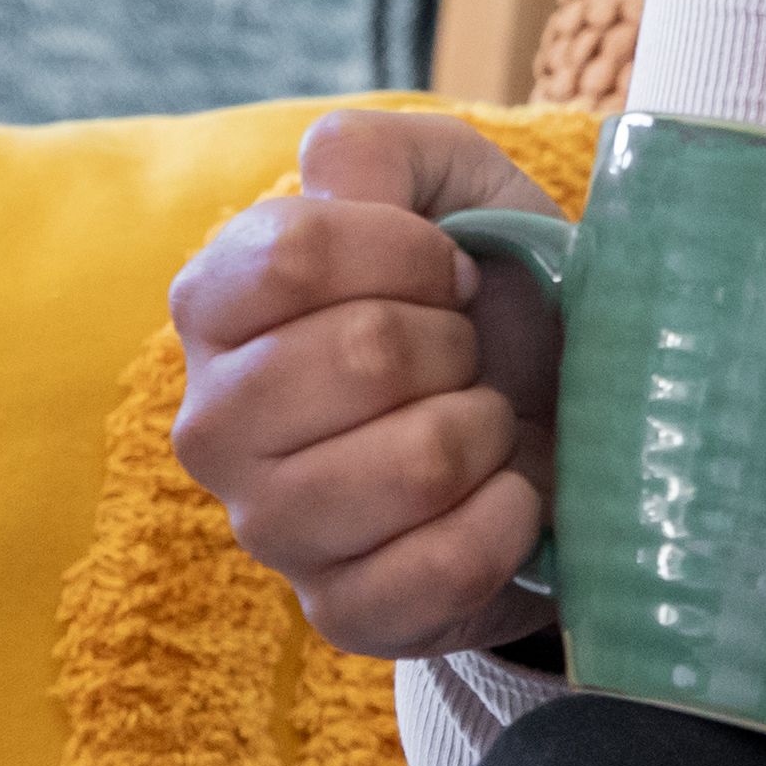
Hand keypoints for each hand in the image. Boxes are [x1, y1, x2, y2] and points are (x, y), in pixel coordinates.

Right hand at [168, 112, 562, 657]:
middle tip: (468, 354)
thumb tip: (331, 176)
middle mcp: (213, 423)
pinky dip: (505, 519)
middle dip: (456, 343)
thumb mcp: (448, 185)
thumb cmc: (483, 299)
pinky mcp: (338, 614)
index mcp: (216, 305)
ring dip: (484, 430)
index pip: (292, 256)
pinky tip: (506, 494)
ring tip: (484, 421)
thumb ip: (379, 151)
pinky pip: (438, 568)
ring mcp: (268, 529)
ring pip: (409, 465)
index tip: (451, 269)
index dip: (409, 252)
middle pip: (360, 356)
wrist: (552, 424)